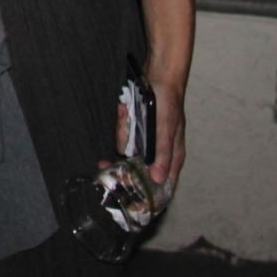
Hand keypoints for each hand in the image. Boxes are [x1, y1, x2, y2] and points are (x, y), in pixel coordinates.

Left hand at [110, 78, 185, 207]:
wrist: (161, 75)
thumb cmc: (168, 102)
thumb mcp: (166, 129)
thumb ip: (163, 154)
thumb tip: (159, 179)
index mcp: (172, 159)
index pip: (162, 189)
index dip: (145, 198)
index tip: (125, 202)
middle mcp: (159, 154)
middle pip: (136, 171)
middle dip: (120, 161)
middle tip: (104, 163)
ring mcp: (147, 142)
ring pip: (126, 150)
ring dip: (122, 130)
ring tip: (125, 112)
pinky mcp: (138, 131)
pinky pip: (124, 134)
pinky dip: (122, 121)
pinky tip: (124, 108)